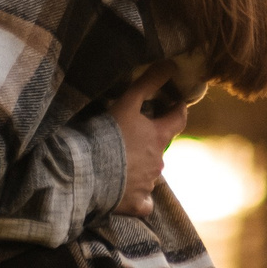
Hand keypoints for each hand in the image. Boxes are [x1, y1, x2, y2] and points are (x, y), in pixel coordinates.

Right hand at [107, 65, 187, 219]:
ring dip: (142, 167)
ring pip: (151, 174)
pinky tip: (126, 193)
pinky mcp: (137, 204)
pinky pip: (144, 201)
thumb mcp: (127, 103)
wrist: (88, 172)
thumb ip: (148, 83)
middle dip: (152, 141)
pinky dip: (138, 197)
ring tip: (121, 163)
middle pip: (161, 148)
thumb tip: (170, 64)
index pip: (178, 119)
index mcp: (158, 137)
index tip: (176, 103)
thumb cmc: (107, 134)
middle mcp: (159, 162)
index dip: (179, 109)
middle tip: (134, 136)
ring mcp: (149, 184)